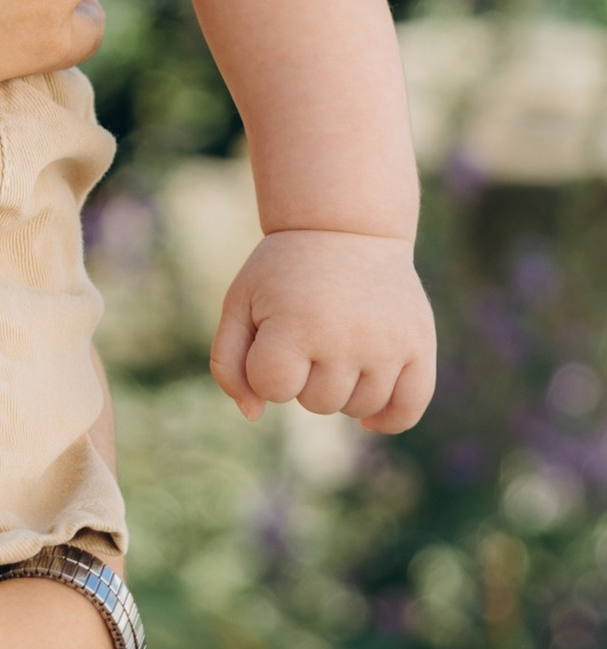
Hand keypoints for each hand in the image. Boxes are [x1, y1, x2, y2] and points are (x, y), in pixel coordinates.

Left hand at [211, 228, 435, 430]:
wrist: (347, 228)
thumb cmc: (285, 272)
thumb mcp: (240, 303)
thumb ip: (229, 364)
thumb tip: (253, 415)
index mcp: (296, 324)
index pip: (272, 388)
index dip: (264, 367)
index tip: (271, 335)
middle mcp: (347, 338)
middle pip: (317, 402)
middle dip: (304, 377)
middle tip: (308, 333)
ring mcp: (388, 344)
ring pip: (359, 408)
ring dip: (341, 390)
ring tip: (336, 347)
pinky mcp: (419, 345)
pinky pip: (408, 410)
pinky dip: (387, 419)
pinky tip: (368, 415)